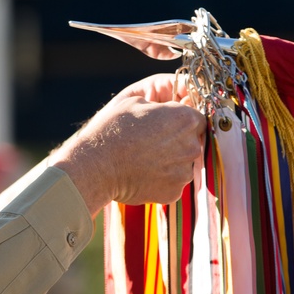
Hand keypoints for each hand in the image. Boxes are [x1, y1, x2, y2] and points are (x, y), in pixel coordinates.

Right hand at [48, 73, 204, 212]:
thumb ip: (161, 105)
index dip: (181, 120)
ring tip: (144, 159)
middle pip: (192, 141)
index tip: (166, 124)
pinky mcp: (174, 192)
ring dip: (169, 161)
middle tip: (151, 142)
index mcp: (185, 119)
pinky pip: (172, 183)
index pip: (197, 118)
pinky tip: (142, 173)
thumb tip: (167, 110)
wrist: (96, 166)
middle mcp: (191, 146)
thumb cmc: (113, 129)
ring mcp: (184, 172)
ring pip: (182, 163)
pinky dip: (161, 179)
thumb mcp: (134, 101)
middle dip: (176, 141)